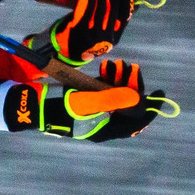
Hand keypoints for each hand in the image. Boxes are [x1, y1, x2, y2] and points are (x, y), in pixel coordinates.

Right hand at [0, 79, 144, 141]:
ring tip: (117, 65)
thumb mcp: (88, 102)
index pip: (136, 122)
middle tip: (132, 69)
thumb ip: (114, 99)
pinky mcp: (86, 103)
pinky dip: (108, 80)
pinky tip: (105, 68)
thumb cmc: (60, 108)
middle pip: (128, 106)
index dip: (150, 109)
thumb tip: (138, 97)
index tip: (160, 94)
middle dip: (132, 86)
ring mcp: (94, 113)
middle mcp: (103, 124)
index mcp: (106, 130)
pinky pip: (104, 91)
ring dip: (120, 80)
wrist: (34, 106)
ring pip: (117, 96)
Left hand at [32, 0, 135, 66]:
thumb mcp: (102, 27)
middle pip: (115, 5)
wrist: (65, 53)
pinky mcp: (80, 31)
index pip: (126, 10)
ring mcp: (95, 35)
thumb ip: (113, 13)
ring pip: (102, 6)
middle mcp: (108, 36)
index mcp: (116, 34)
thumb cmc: (84, 35)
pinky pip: (86, 9)